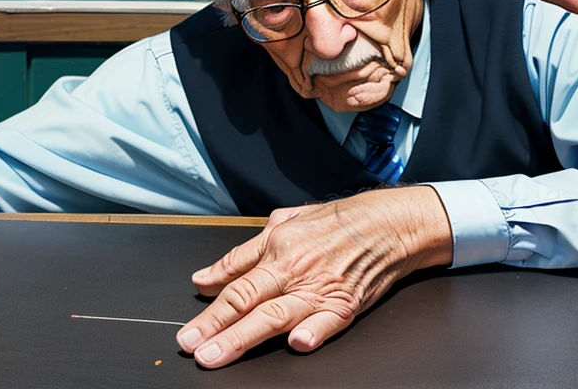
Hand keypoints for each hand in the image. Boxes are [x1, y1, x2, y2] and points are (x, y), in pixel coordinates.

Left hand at [176, 186, 452, 367]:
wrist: (387, 224)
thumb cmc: (334, 223)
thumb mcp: (280, 226)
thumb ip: (240, 257)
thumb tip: (205, 278)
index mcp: (279, 253)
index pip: (237, 289)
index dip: (210, 314)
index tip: (189, 334)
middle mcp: (297, 273)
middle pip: (252, 305)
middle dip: (220, 331)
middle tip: (196, 351)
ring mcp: (323, 291)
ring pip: (279, 318)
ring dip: (247, 339)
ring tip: (221, 355)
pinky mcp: (348, 306)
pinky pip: (329, 323)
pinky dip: (314, 332)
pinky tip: (298, 344)